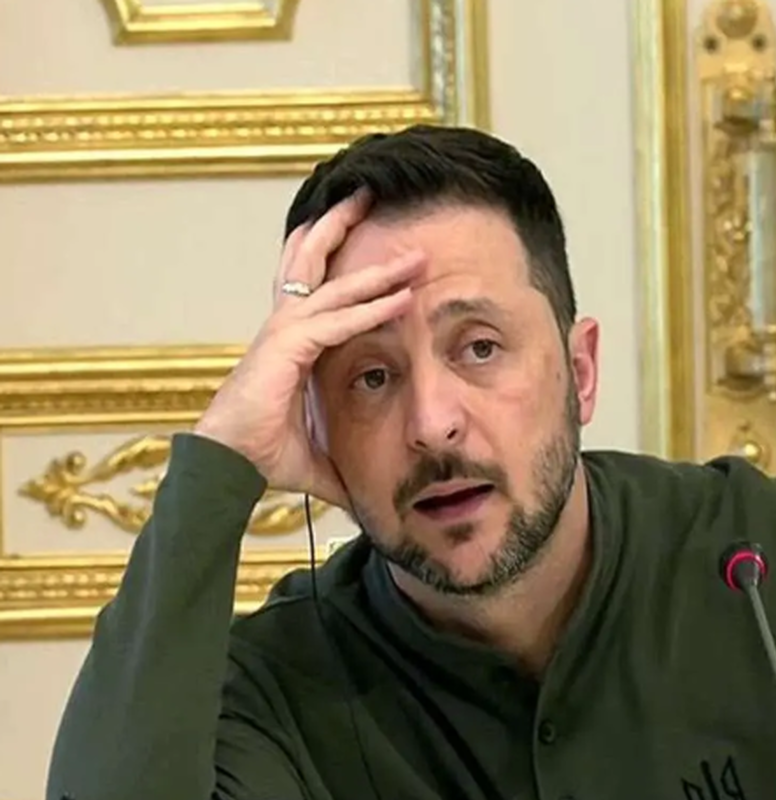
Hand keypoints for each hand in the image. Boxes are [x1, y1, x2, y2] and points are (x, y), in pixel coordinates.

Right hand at [193, 189, 425, 507]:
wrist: (225, 465)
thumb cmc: (261, 452)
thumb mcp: (316, 452)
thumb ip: (344, 461)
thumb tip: (370, 492)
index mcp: (289, 339)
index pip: (315, 285)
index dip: (339, 257)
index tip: (364, 236)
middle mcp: (285, 325)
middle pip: (313, 261)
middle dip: (342, 226)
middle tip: (369, 194)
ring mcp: (283, 332)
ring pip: (333, 285)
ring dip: (377, 267)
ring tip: (413, 249)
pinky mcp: (286, 349)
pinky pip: (337, 322)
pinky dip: (370, 309)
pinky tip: (402, 299)